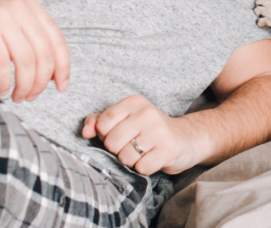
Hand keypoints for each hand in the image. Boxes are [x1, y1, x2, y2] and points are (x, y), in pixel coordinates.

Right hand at [0, 0, 69, 101]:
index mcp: (32, 7)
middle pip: (44, 53)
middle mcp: (21, 8)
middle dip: (42, 81)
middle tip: (32, 96)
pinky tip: (2, 89)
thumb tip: (51, 76)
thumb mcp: (10, 32)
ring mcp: (3, 15)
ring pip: (26, 59)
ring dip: (24, 84)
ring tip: (18, 97)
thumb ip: (30, 48)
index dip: (63, 67)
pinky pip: (1, 62)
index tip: (61, 87)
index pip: (58, 41)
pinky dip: (4, 80)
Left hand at [82, 95, 206, 174]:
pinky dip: (144, 168)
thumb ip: (99, 122)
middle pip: (112, 142)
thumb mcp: (125, 119)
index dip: (105, 135)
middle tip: (133, 145)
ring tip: (144, 152)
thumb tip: (84, 131)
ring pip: (125, 157)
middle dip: (118, 150)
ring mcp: (158, 130)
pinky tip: (153, 158)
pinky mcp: (168, 149)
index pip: (103, 123)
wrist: (186, 138)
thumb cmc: (149, 130)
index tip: (119, 134)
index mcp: (134, 102)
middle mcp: (146, 113)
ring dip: (132, 161)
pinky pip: (141, 167)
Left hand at [254, 0, 270, 30]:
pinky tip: (262, 23)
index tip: (261, 3)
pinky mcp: (270, 22)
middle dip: (257, 4)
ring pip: (257, 10)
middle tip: (258, 9)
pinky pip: (259, 21)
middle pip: (260, 1)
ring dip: (257, 13)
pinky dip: (259, 22)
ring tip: (260, 15)